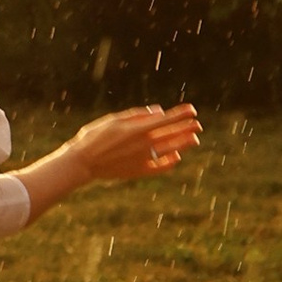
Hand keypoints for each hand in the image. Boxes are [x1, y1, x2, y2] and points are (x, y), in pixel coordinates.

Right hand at [67, 103, 201, 185]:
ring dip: (184, 143)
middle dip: (186, 128)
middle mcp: (144, 144)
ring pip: (170, 149)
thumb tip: (158, 111)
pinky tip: (176, 157)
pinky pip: (160, 166)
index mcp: (137, 129)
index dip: (180, 114)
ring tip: (194, 139)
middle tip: (198, 124)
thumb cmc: (94, 136)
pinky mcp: (140, 171)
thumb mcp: (113, 119)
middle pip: (171, 134)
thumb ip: (137, 115)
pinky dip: (170, 161)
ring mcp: (144, 159)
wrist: (83, 162)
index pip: (165, 119)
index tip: (192, 110)